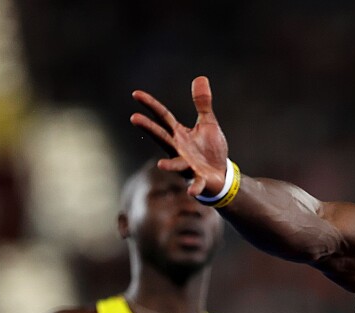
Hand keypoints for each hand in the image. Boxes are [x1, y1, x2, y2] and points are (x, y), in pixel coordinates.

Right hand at [131, 76, 228, 195]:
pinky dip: (194, 188)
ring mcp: (187, 165)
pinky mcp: (199, 179)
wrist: (221, 175)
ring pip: (175, 163)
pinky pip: (196, 184)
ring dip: (169, 165)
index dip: (150, 105)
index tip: (136, 94)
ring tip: (160, 165)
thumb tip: (200, 78)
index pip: (162, 116)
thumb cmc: (211, 150)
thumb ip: (203, 103)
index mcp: (179, 134)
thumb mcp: (208, 123)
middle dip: (149, 128)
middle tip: (134, 117)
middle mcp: (179, 149)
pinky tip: (191, 192)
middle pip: (162, 137)